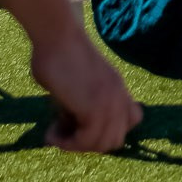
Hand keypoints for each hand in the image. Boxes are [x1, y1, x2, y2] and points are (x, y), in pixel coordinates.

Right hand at [29, 29, 140, 153]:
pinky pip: (85, 142)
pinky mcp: (95, 108)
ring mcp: (110, 102)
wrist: (56, 35)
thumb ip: (79, 104)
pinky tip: (50, 134)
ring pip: (101, 145)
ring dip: (75, 146)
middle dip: (88, 143)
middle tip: (64, 131)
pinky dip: (66, 143)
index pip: (131, 120)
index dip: (105, 130)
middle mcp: (119, 96)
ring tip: (55, 132)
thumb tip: (69, 125)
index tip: (79, 125)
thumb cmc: (56, 53)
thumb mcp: (75, 85)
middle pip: (115, 140)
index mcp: (117, 88)